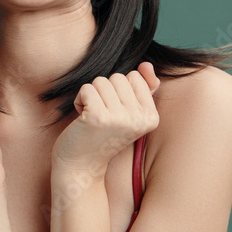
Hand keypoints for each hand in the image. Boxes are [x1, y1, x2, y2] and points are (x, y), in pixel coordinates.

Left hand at [51, 62, 160, 177]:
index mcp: (151, 117)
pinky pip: (86, 88)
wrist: (81, 167)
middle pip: (118, 77)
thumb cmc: (103, 136)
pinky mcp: (98, 117)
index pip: (134, 77)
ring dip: (91, 96)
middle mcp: (139, 119)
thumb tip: (146, 65)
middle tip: (102, 117)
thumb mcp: (128, 113)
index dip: (119, 91)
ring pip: (101, 81)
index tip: (115, 113)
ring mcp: (120, 118)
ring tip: (92, 118)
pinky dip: (79, 100)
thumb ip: (143, 88)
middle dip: (105, 92)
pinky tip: (82, 119)